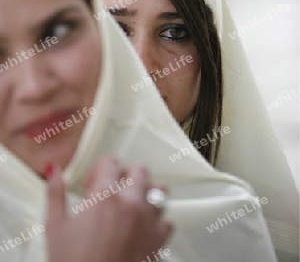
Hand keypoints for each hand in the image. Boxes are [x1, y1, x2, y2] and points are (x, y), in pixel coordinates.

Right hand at [45, 157, 172, 261]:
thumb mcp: (55, 227)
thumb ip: (55, 193)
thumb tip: (53, 170)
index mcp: (105, 196)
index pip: (111, 162)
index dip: (99, 169)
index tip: (93, 182)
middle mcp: (131, 203)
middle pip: (138, 170)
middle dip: (124, 176)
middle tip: (111, 191)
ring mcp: (149, 221)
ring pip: (158, 190)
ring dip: (146, 194)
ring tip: (131, 205)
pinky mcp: (159, 241)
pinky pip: (166, 221)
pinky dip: (157, 221)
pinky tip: (142, 229)